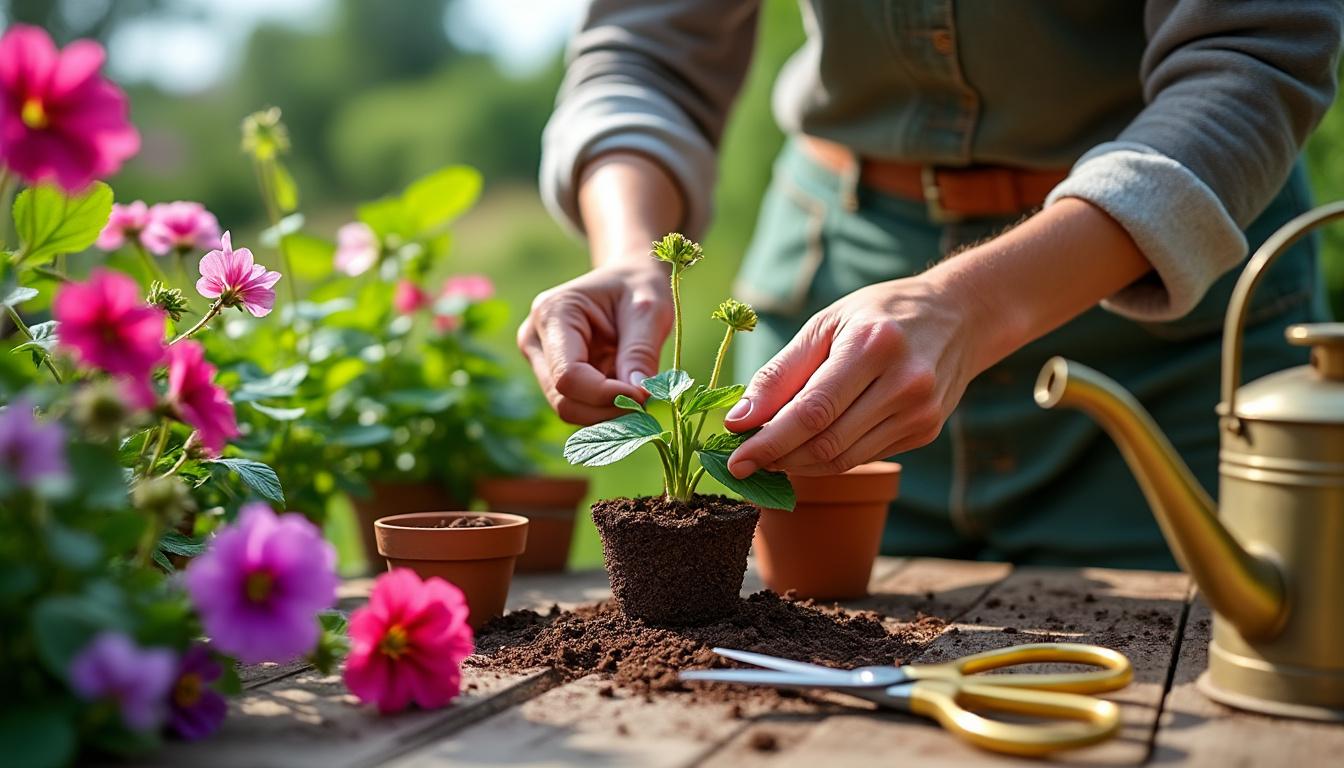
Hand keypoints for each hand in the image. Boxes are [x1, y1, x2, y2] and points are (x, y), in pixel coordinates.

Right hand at [518, 262, 671, 424]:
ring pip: (568, 408)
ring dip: (607, 410)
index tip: (643, 395)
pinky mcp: (551, 374)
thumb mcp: (649, 311)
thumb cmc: (638, 287)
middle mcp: (535, 339)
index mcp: (553, 313)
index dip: (605, 395)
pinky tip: (625, 389)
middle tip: (645, 399)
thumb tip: (639, 395)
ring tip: (637, 389)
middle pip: (563, 399)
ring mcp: (540, 359)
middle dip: (607, 408)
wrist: (628, 279)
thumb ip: (641, 353)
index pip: (568, 376)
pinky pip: (577, 405)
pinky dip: (604, 407)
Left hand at [723, 198, 1152, 477]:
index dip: (769, 442)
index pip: (813, 411)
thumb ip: (780, 373)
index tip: (734, 460)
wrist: (959, 315)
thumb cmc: (879, 313)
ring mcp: (921, 413)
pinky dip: (827, 458)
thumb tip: (738, 419)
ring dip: (798, 464)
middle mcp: (904, 383)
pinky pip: (862, 456)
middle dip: (778, 458)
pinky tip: (807, 447)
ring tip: (769, 453)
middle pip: (827, 443)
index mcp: (874, 346)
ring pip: (844, 459)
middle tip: (743, 459)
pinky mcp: (926, 431)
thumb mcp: (825, 324)